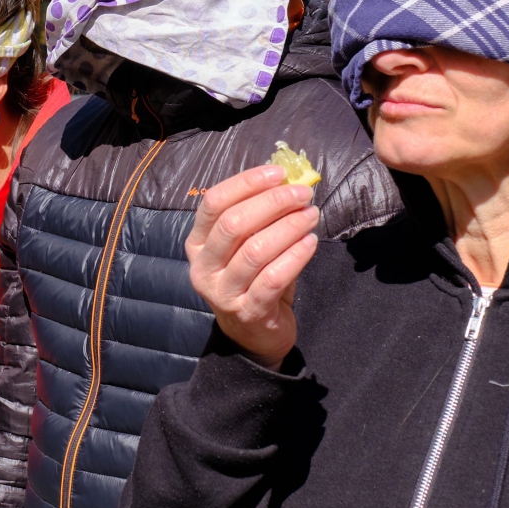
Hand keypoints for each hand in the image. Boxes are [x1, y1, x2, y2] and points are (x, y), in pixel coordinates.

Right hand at [185, 164, 320, 367]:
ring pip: (255, 250)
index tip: (279, 173)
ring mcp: (222, 292)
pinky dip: (295, 256)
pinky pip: (273, 278)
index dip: (247, 183)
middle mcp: (203, 266)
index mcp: (198, 242)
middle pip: (233, 223)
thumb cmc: (252, 279)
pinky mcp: (247, 312)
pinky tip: (311, 243)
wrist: (254, 334)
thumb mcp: (247, 245)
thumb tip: (288, 179)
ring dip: (289, 227)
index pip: (214, 202)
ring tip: (311, 216)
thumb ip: (259, 215)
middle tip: (302, 195)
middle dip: (272, 203)